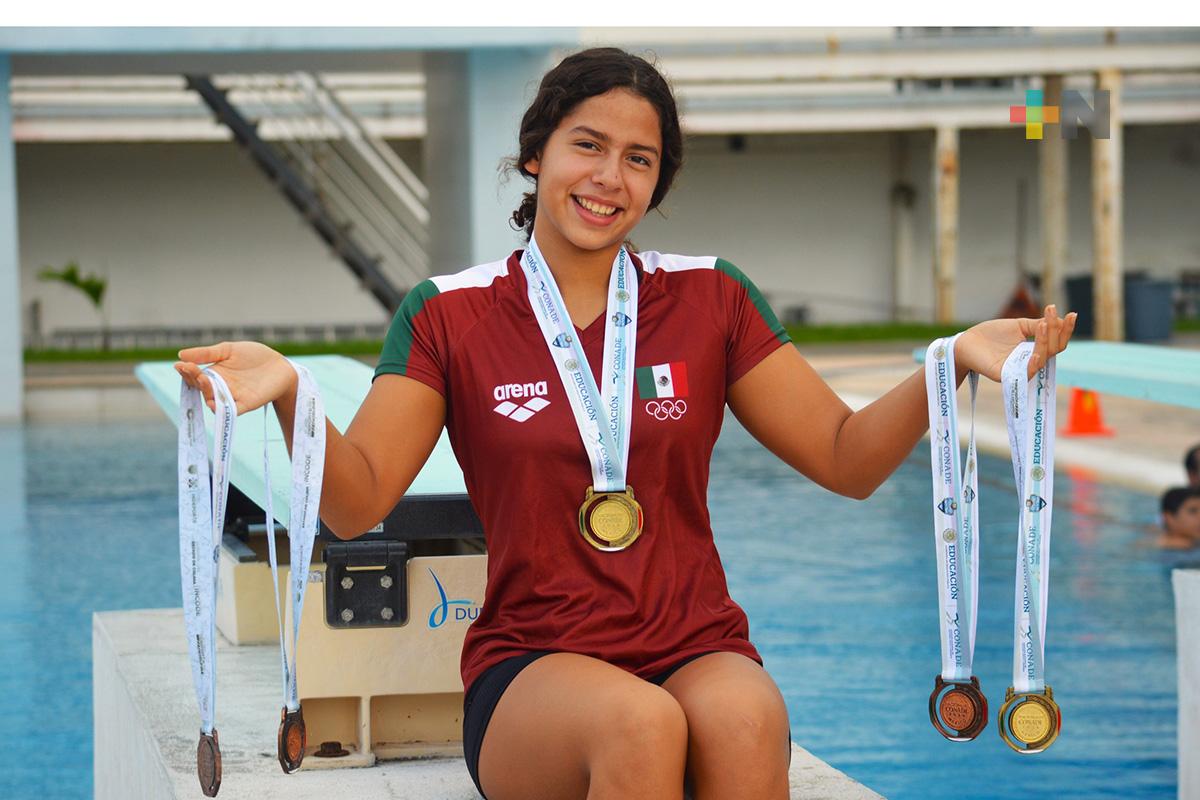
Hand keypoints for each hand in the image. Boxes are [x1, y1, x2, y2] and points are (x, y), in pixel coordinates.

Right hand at [174, 341, 296, 414]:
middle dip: (194, 379)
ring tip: (203, 379)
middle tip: (192, 369)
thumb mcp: (229, 350)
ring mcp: (231, 397)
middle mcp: (219, 387)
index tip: (180, 365)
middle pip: (201, 388)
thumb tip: (181, 355)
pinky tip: (214, 402)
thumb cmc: (255, 357)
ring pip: (212, 400)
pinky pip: (230, 411)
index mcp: (213, 374)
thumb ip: (207, 353)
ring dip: (206, 392)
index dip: (186, 371)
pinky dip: (222, 409)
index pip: (194, 376)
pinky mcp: (244, 405)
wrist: (280, 366)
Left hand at [953, 305, 1077, 381]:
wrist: (966, 342)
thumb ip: (1038, 326)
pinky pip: (1026, 373)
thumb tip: (1061, 321)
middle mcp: (1030, 362)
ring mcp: (1019, 370)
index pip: (1057, 343)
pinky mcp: (1006, 376)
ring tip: (1045, 324)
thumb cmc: (991, 334)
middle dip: (1057, 332)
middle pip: (1054, 350)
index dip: (1066, 330)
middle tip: (1052, 313)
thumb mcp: (1018, 326)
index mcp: (1034, 350)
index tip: (1073, 314)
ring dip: (1046, 342)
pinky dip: (1034, 361)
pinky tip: (1036, 351)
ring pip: (1042, 359)